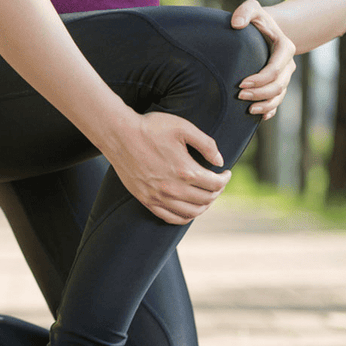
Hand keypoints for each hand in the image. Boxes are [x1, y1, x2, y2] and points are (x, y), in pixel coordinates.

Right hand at [105, 111, 231, 224]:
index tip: (226, 172)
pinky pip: (171, 218)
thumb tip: (219, 162)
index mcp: (185, 170)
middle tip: (218, 182)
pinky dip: (185, 217)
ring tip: (206, 195)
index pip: (215, 184)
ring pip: (191, 213)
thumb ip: (206, 144)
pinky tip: (190, 209)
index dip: (225, 179)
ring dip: (204, 206)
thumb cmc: (151, 128)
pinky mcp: (146, 200)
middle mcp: (173, 188)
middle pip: (206, 200)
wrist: (119, 135)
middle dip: (217, 192)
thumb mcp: (183, 127)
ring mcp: (158, 197)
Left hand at [231, 0, 296, 120]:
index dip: (259, 80)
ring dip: (264, 105)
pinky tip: (258, 117)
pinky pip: (277, 103)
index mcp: (285, 48)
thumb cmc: (256, 21)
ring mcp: (284, 77)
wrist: (263, 31)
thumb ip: (245, 11)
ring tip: (247, 109)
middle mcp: (288, 65)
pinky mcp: (278, 86)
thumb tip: (236, 24)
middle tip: (239, 96)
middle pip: (277, 86)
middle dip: (259, 94)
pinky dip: (269, 112)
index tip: (241, 83)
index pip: (274, 70)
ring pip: (279, 97)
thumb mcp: (252, 9)